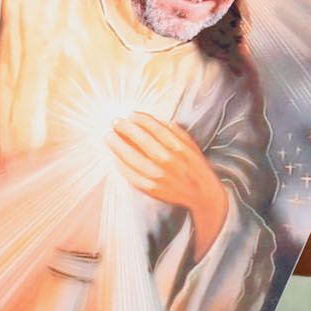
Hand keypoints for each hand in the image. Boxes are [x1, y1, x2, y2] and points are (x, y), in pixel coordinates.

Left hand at [109, 113, 228, 240]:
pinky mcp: (151, 188)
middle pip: (141, 140)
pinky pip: (130, 175)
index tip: (130, 114)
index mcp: (178, 147)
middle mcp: (167, 160)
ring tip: (108, 137)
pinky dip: (121, 165)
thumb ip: (175, 131)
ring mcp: (158, 176)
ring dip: (117, 145)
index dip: (140, 119)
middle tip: (115, 122)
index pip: (154, 127)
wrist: (203, 196)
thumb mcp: (190, 145)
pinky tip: (115, 157)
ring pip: (131, 157)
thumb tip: (156, 119)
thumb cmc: (196, 167)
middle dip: (125, 128)